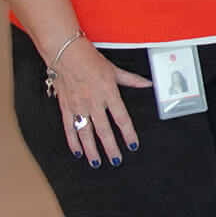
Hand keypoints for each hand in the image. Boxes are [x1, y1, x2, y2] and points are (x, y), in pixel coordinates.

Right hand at [50, 40, 149, 166]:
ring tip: (97, 162)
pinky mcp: (65, 107)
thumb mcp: (114, 70)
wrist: (65, 54)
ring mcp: (78, 106)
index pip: (122, 118)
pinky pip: (69, 127)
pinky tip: (77, 152)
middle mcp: (94, 102)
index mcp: (109, 93)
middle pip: (104, 130)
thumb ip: (132, 80)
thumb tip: (148, 84)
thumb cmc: (91, 59)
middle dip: (111, 147)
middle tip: (116, 161)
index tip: (133, 145)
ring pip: (86, 133)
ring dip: (91, 149)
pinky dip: (72, 141)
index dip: (128, 133)